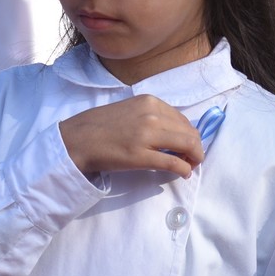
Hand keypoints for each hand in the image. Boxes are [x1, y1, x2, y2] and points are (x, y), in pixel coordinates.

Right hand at [59, 95, 203, 178]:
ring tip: (190, 166)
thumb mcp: (131, 110)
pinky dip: (185, 169)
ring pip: (187, 145)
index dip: (191, 134)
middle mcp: (152, 115)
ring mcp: (147, 135)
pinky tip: (184, 173)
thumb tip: (174, 132)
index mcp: (150, 102)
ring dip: (194, 158)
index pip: (183, 119)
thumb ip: (152, 116)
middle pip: (189, 132)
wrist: (78, 139)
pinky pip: (174, 162)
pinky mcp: (141, 156)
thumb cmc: (101, 125)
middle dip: (196, 147)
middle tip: (194, 159)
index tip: (189, 145)